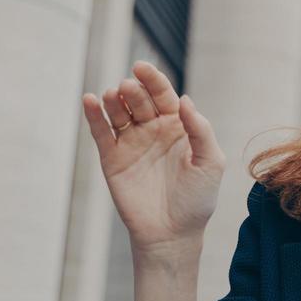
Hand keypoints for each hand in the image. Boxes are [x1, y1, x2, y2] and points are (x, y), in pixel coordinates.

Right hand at [81, 61, 225, 256]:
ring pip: (119, 113)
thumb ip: (201, 130)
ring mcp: (132, 143)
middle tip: (127, 87)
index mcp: (179, 125)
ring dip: (114, 100)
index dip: (153, 79)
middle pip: (139, 100)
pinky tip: (90, 101)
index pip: (164, 95)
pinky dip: (94, 116)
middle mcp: (153, 129)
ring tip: (113, 95)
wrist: (173, 234)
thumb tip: (185, 99)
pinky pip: (102, 133)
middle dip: (133, 90)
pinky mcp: (112, 159)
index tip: (141, 67)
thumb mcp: (210, 162)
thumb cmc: (197, 198)